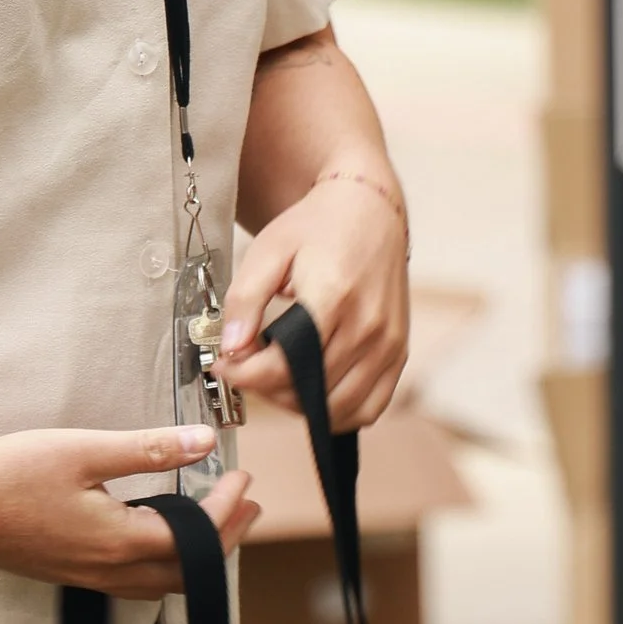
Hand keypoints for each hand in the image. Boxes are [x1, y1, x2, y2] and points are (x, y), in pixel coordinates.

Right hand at [0, 425, 257, 587]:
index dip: (228, 507)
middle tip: (249, 508)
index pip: (197, 534)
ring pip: (161, 583)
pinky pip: (135, 583)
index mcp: (121, 541)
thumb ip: (147, 448)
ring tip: (215, 526)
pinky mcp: (70, 573)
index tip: (244, 477)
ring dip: (196, 558)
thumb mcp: (84, 450)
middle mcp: (110, 570)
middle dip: (226, 540)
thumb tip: (204, 443)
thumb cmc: (9, 475)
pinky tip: (157, 539)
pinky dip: (163, 566)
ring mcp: (88, 577)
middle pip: (188, 570)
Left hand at [221, 170, 410, 428]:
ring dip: (299, 405)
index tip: (223, 365)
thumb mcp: (268, 251)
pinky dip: (338, 412)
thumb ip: (244, 300)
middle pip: (309, 391)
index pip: (284, 365)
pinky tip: (313, 391)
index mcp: (334, 297)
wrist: (369, 211)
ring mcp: (389, 344)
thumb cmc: (316, 229)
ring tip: (277, 379)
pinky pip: (370, 407)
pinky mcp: (399, 353)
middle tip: (246, 367)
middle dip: (266, 389)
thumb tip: (230, 349)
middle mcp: (368, 325)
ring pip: (339, 409)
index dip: (243, 375)